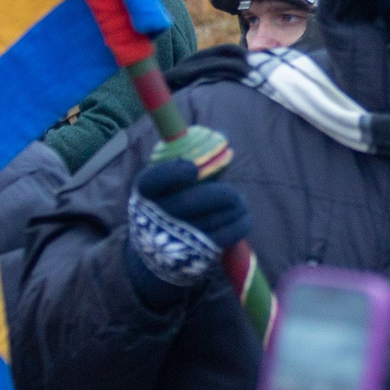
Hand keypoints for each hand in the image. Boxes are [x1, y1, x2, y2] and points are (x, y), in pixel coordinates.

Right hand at [126, 156, 251, 292]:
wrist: (158, 254)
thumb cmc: (170, 205)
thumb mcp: (171, 184)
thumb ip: (197, 160)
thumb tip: (224, 135)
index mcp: (146, 193)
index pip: (153, 180)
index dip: (173, 173)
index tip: (193, 169)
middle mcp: (156, 217)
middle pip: (191, 201)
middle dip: (221, 194)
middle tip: (232, 193)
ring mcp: (176, 239)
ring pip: (214, 218)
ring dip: (235, 207)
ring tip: (240, 203)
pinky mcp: (196, 254)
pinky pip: (226, 236)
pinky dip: (240, 223)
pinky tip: (243, 215)